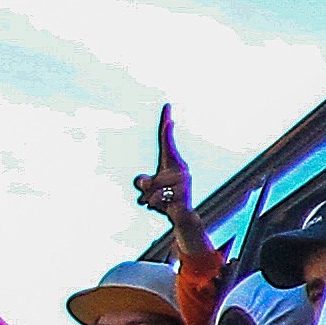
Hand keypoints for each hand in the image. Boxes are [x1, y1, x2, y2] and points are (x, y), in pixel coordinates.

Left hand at [133, 107, 205, 255]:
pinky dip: (155, 205)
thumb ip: (144, 183)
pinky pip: (158, 198)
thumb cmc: (166, 200)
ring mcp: (184, 181)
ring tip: (157, 203)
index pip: (166, 141)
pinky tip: (162, 208)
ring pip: (153, 188)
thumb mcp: (149, 189)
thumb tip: (142, 180)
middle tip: (149, 198)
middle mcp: (181, 169)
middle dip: (147, 188)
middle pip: (152, 173)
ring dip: (150, 199)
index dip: (165, 123)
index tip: (167, 106)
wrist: (183, 218)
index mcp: (173, 163)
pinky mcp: (182, 195)